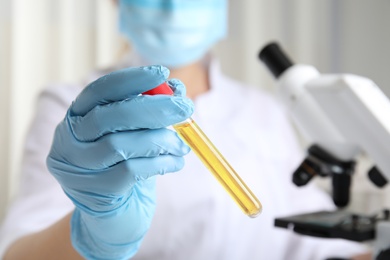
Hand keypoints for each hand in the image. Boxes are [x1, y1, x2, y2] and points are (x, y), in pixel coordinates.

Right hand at [47, 65, 193, 258]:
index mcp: (78, 117)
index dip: (131, 80)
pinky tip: (176, 162)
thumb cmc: (126, 166)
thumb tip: (176, 89)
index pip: (100, 91)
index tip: (162, 73)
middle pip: (109, 116)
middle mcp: (69, 140)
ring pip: (120, 145)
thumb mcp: (135, 134)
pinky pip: (131, 171)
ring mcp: (77, 168)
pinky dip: (161, 163)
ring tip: (182, 145)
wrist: (114, 214)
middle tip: (186, 108)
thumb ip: (150, 112)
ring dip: (161, 140)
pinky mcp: (93, 193)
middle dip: (153, 109)